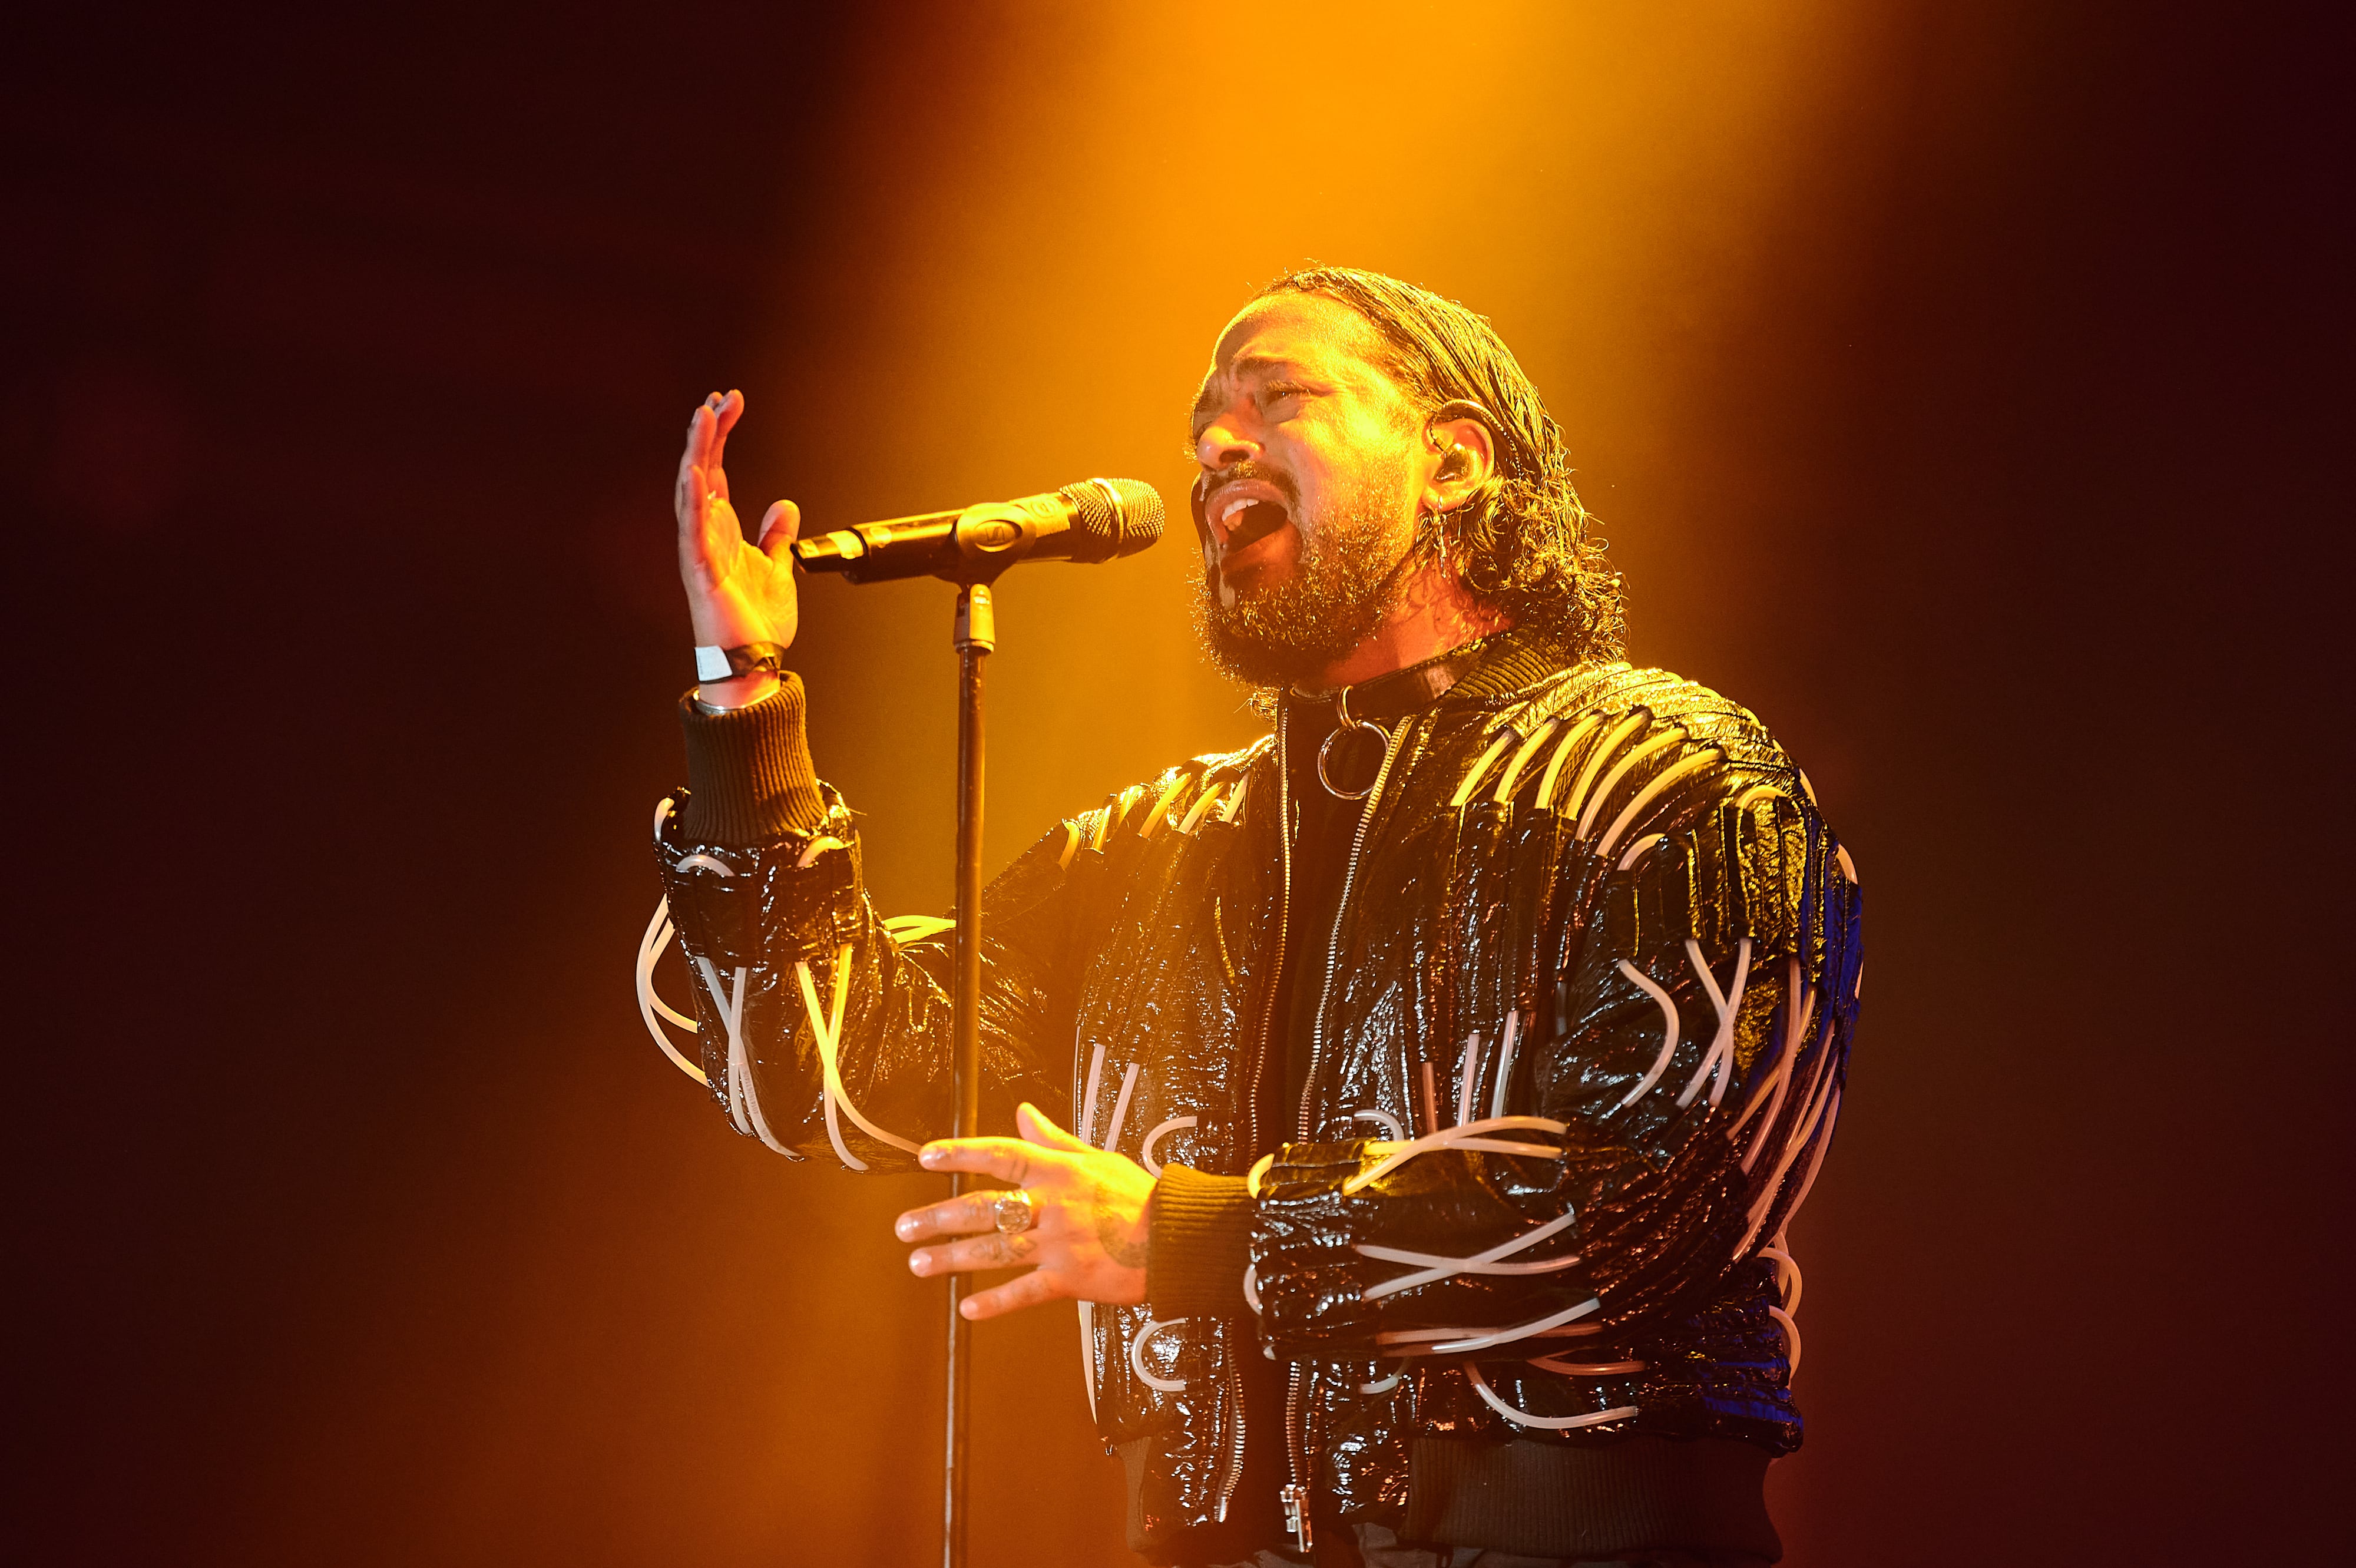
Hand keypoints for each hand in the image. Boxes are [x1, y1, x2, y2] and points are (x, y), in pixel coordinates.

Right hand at [674, 390, 798, 703]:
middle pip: (701, 471)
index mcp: (720, 530)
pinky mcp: (703, 573)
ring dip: (698, 454)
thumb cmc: (756, 622)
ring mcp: (700, 552)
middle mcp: (704, 535)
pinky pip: (695, 532)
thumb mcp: (778, 568)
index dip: (720, 436)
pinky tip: (698, 473)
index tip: (729, 402)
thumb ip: (777, 536)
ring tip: (703, 418)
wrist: (752, 663)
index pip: (717, 470)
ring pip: (693, 493)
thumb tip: (785, 505)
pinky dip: (696, 502)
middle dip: (708, 433)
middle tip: (718, 398)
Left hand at [896, 1103, 1153, 1320]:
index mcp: (1057, 1171)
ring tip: (918, 1263)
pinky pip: (1026, 1292)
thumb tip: (1025, 1112)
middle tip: (904, 1227)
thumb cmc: (1137, 1195)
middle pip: (985, 1209)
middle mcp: (1052, 1205)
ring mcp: (1059, 1244)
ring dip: (952, 1258)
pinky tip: (968, 1308)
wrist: (1175, 1235)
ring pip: (995, 1250)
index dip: (961, 1154)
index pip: (1000, 1156)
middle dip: (940, 1217)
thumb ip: (1054, 1139)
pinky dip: (996, 1302)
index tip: (927, 1158)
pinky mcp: (1071, 1279)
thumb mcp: (1095, 1157)